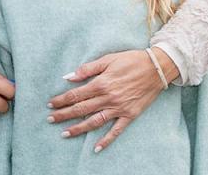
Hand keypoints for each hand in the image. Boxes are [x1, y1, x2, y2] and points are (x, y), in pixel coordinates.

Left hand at [47, 48, 178, 151]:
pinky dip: (106, 140)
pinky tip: (96, 148)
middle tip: (50, 119)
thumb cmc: (131, 60)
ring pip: (94, 121)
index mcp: (101, 83)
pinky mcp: (129, 115)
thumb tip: (69, 77)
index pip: (76, 95)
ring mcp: (119, 108)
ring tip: (64, 134)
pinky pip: (116, 130)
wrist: (157, 68)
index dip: (61, 100)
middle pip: (81, 109)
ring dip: (78, 128)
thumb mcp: (109, 59)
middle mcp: (108, 98)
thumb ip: (88, 69)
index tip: (51, 104)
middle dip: (64, 115)